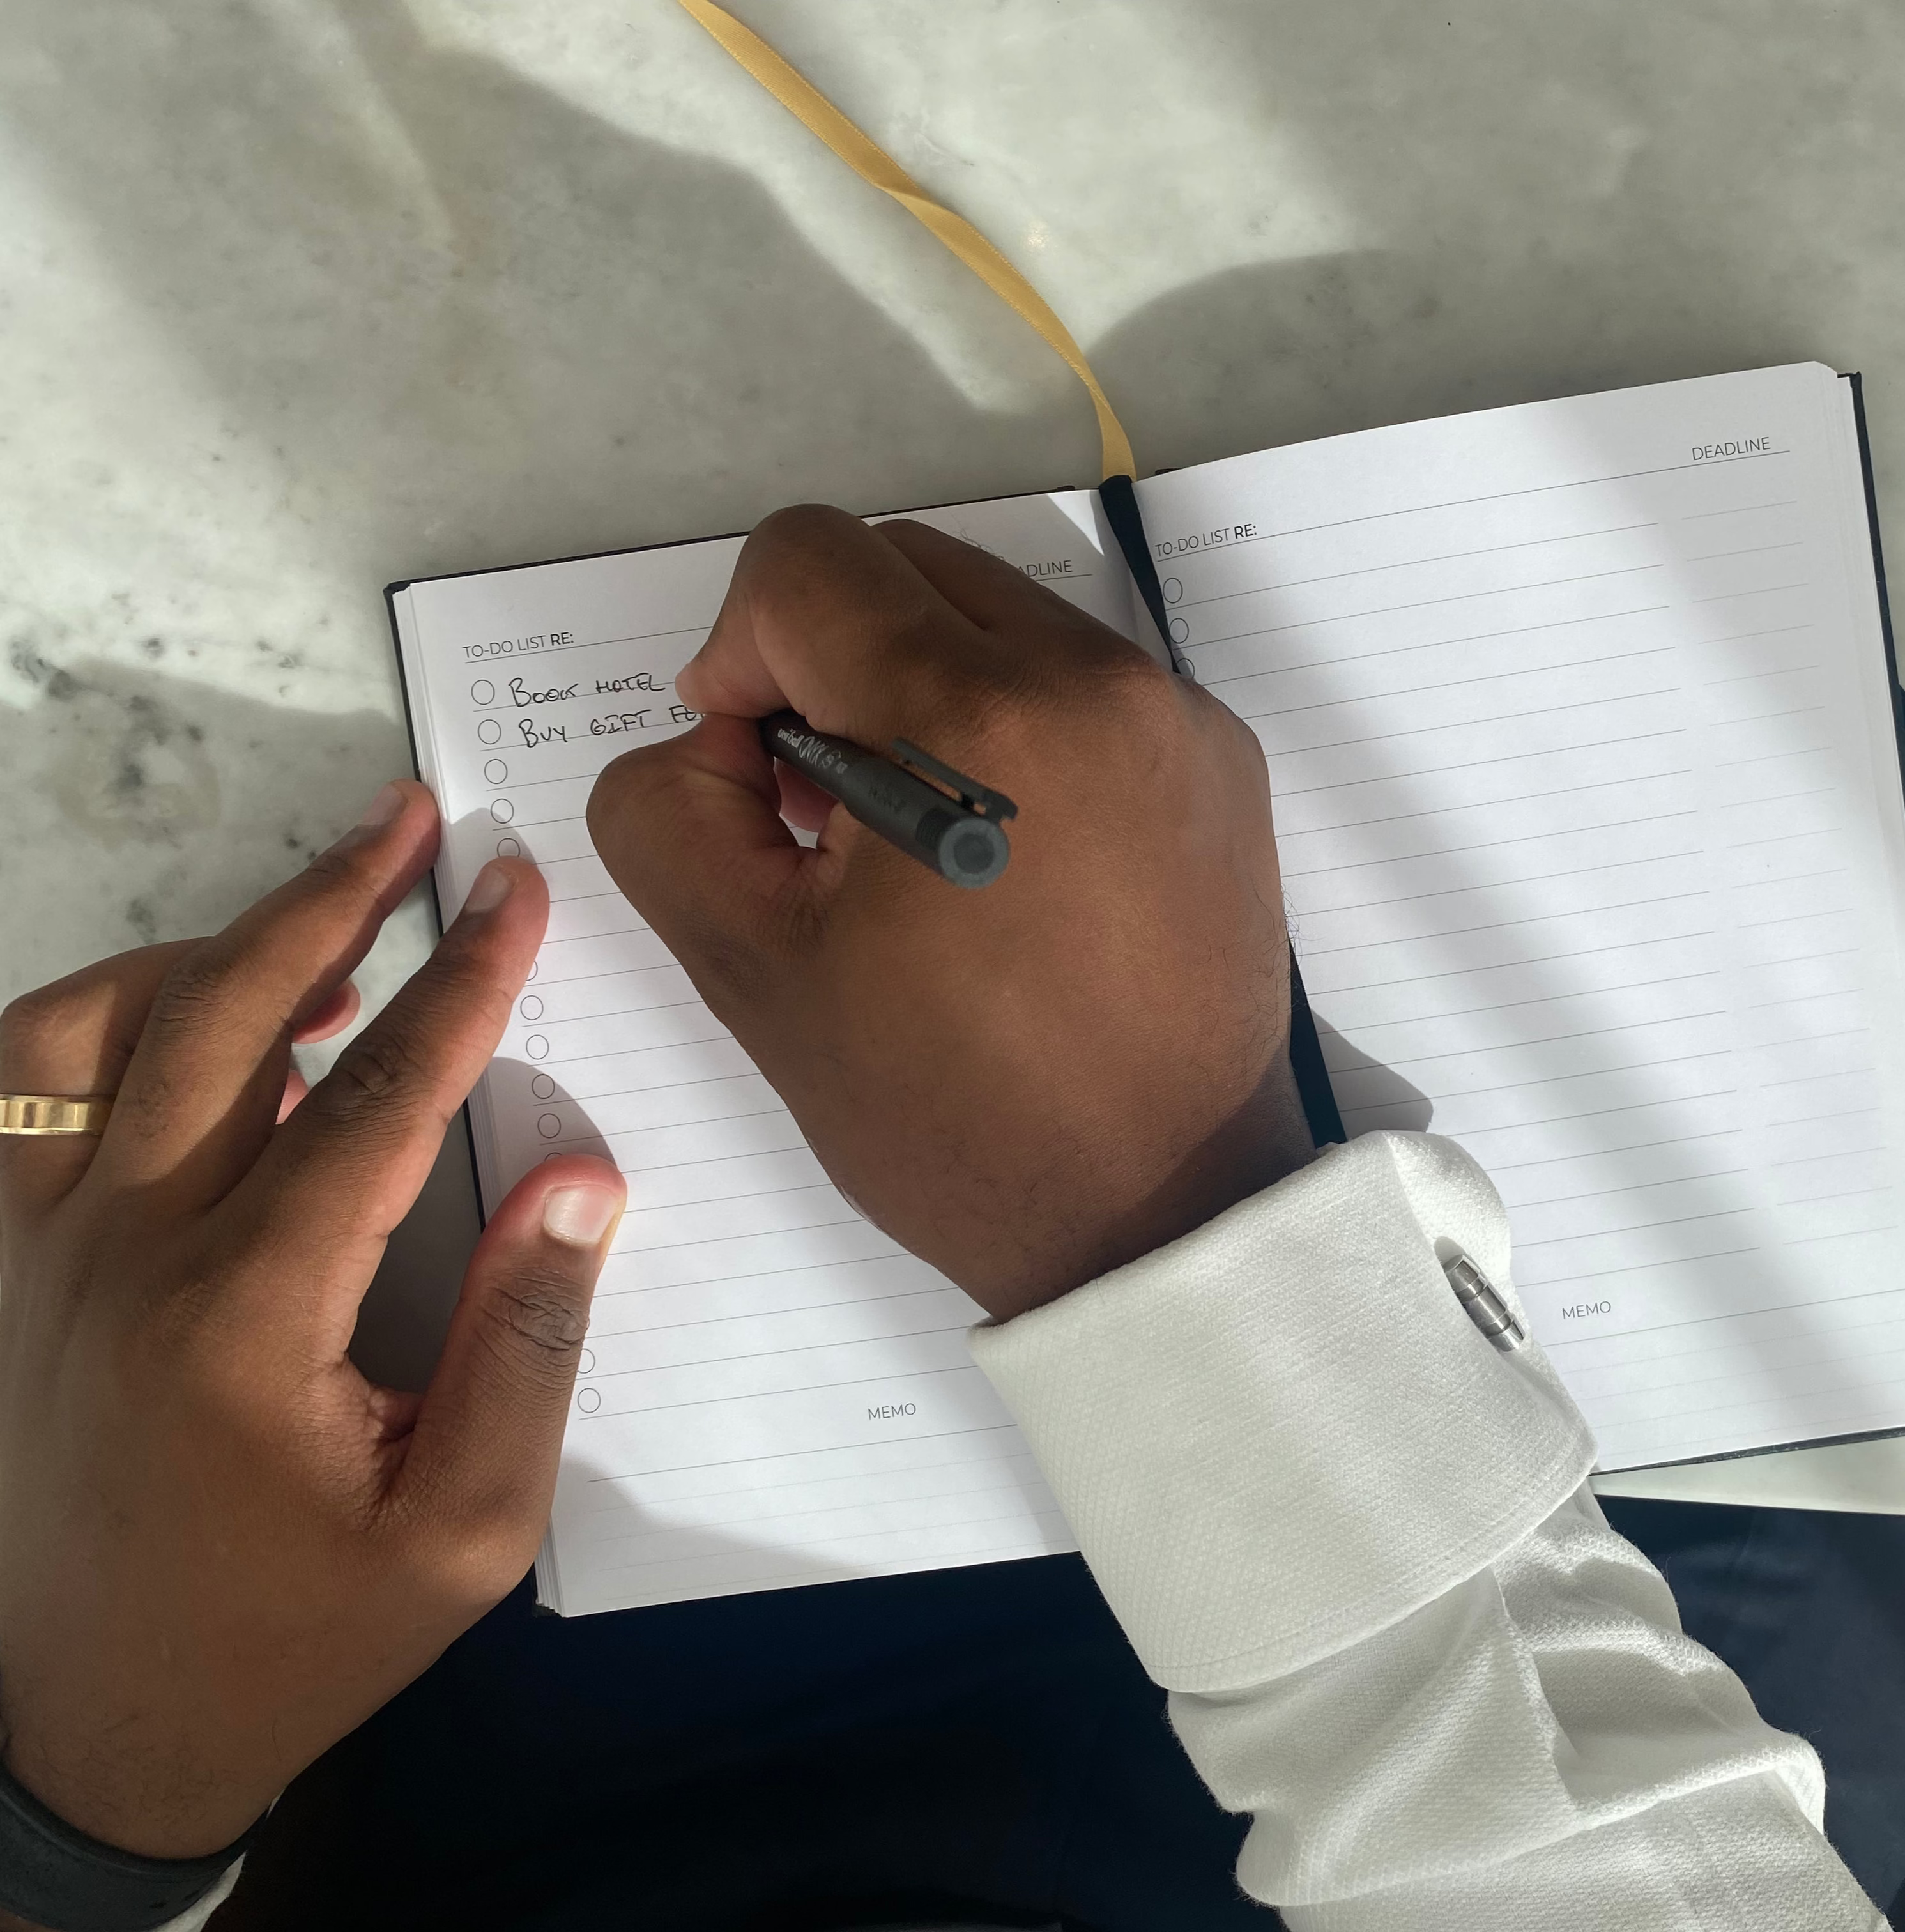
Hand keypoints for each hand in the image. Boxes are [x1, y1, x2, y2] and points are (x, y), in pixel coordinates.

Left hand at [0, 783, 624, 1866]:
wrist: (100, 1729)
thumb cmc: (297, 1633)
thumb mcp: (459, 1527)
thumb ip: (528, 1344)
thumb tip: (579, 1180)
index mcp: (247, 1318)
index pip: (373, 1101)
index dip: (461, 983)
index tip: (515, 892)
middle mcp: (120, 1256)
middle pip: (223, 1019)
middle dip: (334, 900)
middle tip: (412, 818)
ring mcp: (33, 1253)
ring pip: (90, 1030)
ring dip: (211, 950)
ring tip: (318, 919)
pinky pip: (16, 1091)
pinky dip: (96, 1015)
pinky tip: (182, 1014)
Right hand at [587, 506, 1312, 1322]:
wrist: (1161, 1212)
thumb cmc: (948, 1116)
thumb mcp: (747, 970)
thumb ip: (668, 807)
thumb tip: (720, 730)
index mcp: (978, 716)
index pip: (805, 560)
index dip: (736, 655)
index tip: (759, 778)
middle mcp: (1099, 676)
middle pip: (901, 564)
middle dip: (827, 661)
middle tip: (830, 817)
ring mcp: (1176, 713)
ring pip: (992, 612)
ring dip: (920, 691)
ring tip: (923, 845)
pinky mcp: (1222, 759)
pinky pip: (1077, 678)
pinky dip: (1014, 727)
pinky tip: (1012, 860)